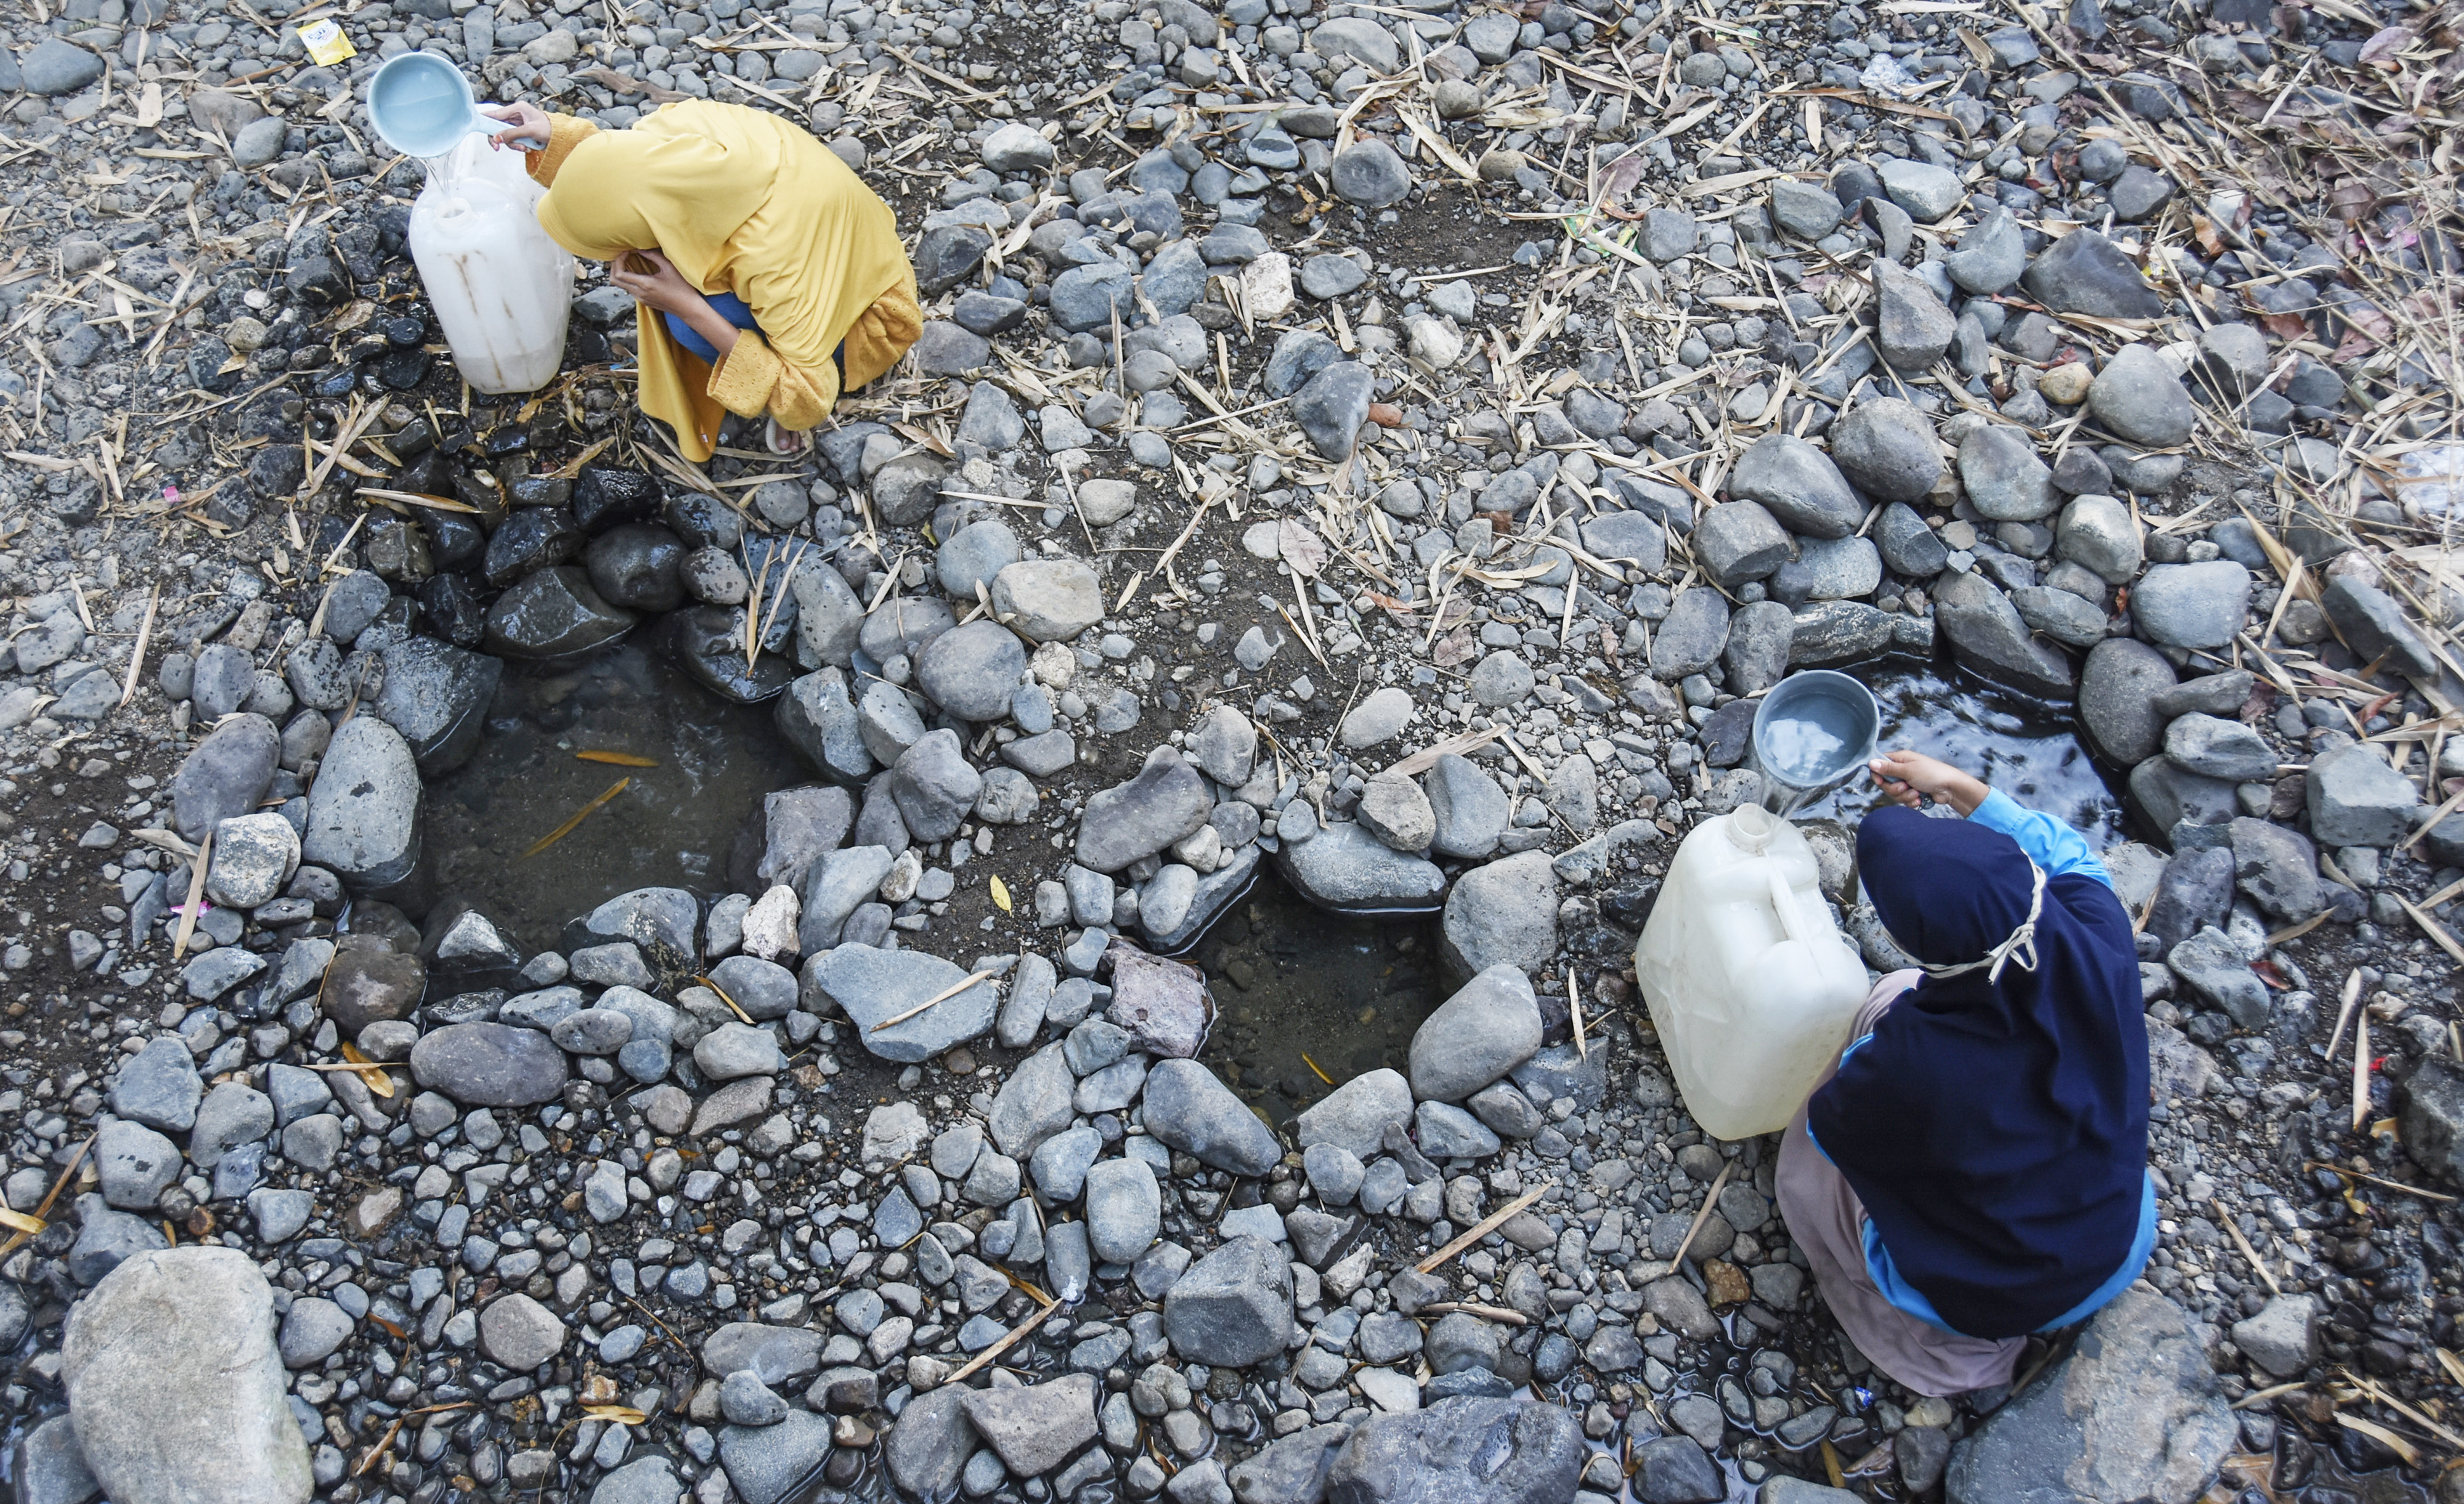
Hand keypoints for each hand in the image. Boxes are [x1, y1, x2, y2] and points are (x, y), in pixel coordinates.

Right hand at [481, 101, 550, 149]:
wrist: (562, 137)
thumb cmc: (551, 129)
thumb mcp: (530, 130)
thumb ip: (512, 134)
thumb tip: (497, 138)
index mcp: (518, 108)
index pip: (496, 114)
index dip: (487, 121)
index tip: (481, 129)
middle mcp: (516, 114)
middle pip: (498, 126)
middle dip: (501, 138)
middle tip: (497, 147)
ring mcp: (517, 124)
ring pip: (505, 135)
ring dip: (513, 144)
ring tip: (524, 147)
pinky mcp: (520, 132)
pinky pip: (512, 140)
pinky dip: (518, 145)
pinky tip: (527, 146)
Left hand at [608, 249, 706, 318]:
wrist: (689, 308)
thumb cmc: (683, 288)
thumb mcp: (670, 267)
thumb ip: (654, 256)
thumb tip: (641, 250)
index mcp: (645, 284)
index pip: (620, 274)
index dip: (618, 261)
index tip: (627, 253)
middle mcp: (640, 293)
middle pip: (615, 281)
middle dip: (614, 267)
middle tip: (623, 257)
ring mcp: (641, 299)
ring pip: (621, 286)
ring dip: (621, 273)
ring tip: (630, 262)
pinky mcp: (644, 301)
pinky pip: (630, 290)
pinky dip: (629, 280)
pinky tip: (638, 272)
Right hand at [1869, 749, 1989, 816]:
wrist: (1951, 788)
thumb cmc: (1932, 774)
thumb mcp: (1908, 770)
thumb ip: (1888, 768)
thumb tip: (1870, 762)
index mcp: (1900, 759)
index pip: (1879, 766)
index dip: (1878, 775)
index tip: (1881, 782)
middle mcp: (1902, 769)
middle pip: (1885, 782)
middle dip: (1894, 789)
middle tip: (1905, 786)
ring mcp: (1908, 781)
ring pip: (1895, 793)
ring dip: (1904, 796)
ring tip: (1916, 793)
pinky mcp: (1913, 792)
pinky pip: (1903, 800)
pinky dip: (1911, 801)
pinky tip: (1920, 798)